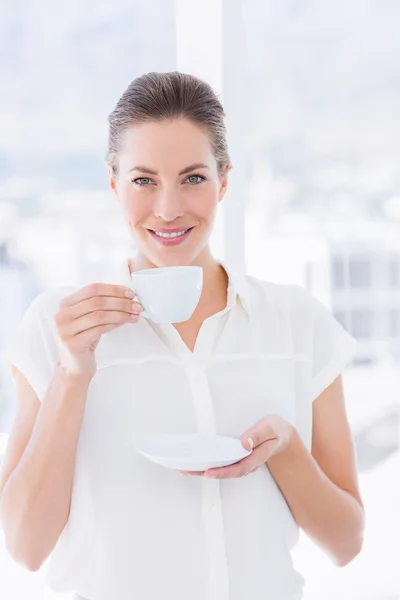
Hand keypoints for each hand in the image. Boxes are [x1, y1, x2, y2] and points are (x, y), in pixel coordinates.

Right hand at [54, 283, 141, 379]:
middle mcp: (62, 315)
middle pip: (97, 301)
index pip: (92, 289)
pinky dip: (114, 324)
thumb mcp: (90, 318)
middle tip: (136, 305)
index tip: (130, 294)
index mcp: (65, 304)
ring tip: (134, 315)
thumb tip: (127, 296)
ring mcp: (65, 330)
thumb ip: (101, 305)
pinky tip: (124, 322)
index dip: (113, 289)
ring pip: (99, 315)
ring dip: (120, 314)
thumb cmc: (85, 339)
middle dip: (120, 302)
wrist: (75, 366)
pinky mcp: (73, 344)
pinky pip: (99, 329)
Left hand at [177, 415, 293, 478]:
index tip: (207, 472)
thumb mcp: (271, 427)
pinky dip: (209, 465)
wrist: (282, 435)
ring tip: (184, 469)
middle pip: (225, 473)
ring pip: (222, 470)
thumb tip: (244, 443)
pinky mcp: (237, 459)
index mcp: (256, 457)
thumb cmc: (276, 430)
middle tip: (186, 471)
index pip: (237, 468)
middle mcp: (248, 463)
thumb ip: (259, 434)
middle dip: (205, 473)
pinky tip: (196, 464)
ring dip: (203, 471)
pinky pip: (222, 464)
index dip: (222, 472)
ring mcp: (242, 462)